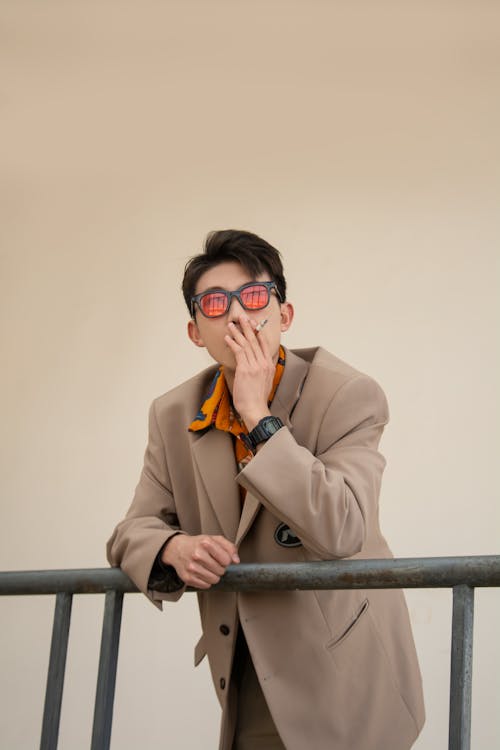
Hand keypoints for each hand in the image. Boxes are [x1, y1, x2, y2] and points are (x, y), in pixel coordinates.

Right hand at [161, 534, 239, 588]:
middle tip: (212, 562)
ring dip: (214, 575)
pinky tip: (201, 572)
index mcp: (206, 542)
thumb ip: (230, 547)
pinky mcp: (187, 578)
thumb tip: (236, 561)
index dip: (226, 560)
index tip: (220, 557)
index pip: (227, 560)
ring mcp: (191, 567)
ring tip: (207, 568)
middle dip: (219, 568)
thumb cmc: (198, 544)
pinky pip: (206, 586)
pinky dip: (206, 581)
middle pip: (221, 571)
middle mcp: (197, 554)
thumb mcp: (214, 539)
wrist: (177, 548)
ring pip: (214, 580)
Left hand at [224, 314, 273, 428]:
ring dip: (237, 333)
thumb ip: (261, 371)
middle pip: (255, 341)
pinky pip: (239, 352)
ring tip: (231, 325)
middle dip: (248, 327)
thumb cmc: (257, 399)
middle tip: (243, 317)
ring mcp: (255, 366)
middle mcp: (263, 363)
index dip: (258, 333)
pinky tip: (228, 338)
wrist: (256, 409)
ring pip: (246, 344)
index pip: (264, 344)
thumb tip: (253, 367)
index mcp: (269, 365)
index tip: (254, 324)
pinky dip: (233, 343)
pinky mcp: (245, 369)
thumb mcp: (264, 382)